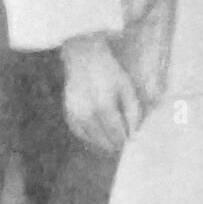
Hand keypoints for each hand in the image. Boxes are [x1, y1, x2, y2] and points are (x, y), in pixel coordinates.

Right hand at [61, 34, 142, 152]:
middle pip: (104, 140)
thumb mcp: (127, 88)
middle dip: (115, 144)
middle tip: (125, 145)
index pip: (117, 133)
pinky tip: (99, 137)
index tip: (133, 143)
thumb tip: (134, 132)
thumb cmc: (110, 72)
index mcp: (104, 106)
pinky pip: (79, 133)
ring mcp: (75, 115)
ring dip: (103, 143)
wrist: (84, 58)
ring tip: (114, 143)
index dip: (126, 140)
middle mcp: (87, 113)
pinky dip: (90, 137)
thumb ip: (133, 111)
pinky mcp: (68, 113)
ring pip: (91, 139)